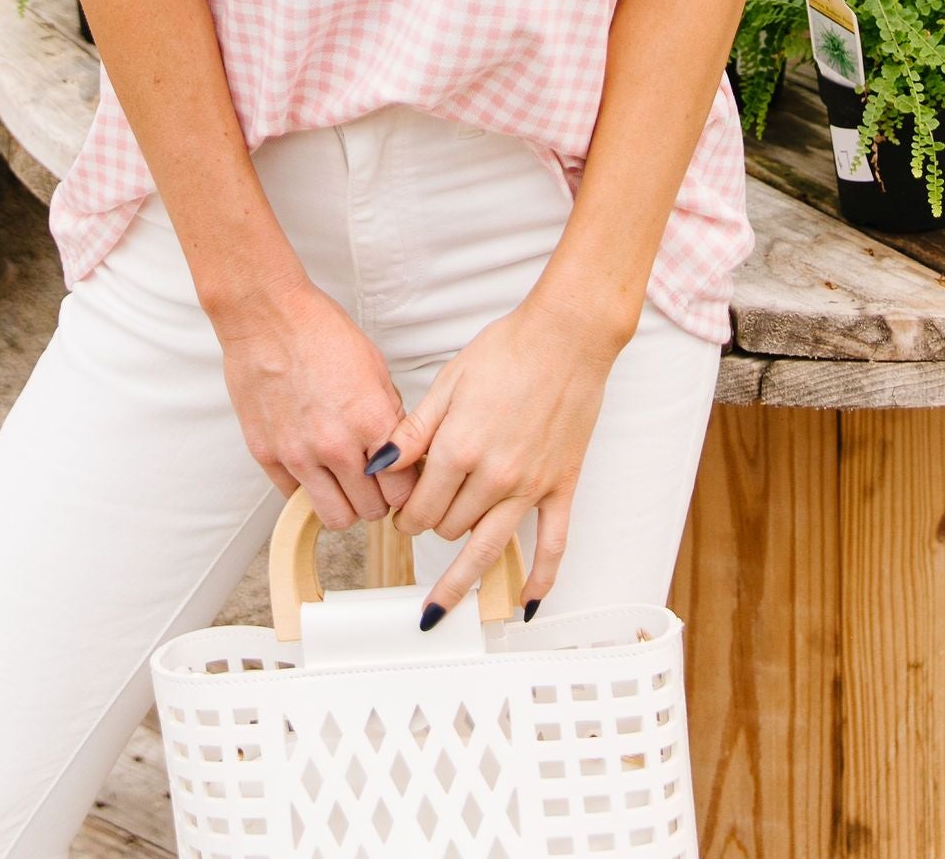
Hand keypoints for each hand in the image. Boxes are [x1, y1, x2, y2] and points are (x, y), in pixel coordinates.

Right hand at [216, 278, 405, 527]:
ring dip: (345, 504)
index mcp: (371, 420)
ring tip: (342, 482)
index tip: (399, 481)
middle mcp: (336, 445)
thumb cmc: (320, 330)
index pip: (403, 490)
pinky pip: (295, 497)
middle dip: (377, 499)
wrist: (267, 314)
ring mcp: (299, 454)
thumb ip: (390, 415)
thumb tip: (400, 450)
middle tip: (372, 481)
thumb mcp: (375, 366)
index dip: (405, 487)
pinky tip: (311, 465)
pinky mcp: (267, 455)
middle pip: (372, 510)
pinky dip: (306, 489)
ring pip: (336, 518)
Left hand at [381, 295, 619, 619]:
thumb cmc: (507, 349)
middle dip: (430, 526)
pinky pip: (552, 545)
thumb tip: (379, 467)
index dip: (404, 512)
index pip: (419, 506)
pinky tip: (526, 605)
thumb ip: (413, 431)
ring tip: (439, 608)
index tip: (401, 510)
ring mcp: (530, 487)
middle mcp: (494, 476)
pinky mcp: (561, 487)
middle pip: (448, 528)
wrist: (566, 336)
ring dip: (460, 579)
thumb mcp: (448, 382)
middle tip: (425, 517)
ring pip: (487, 550)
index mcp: (459, 448)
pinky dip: (540, 581)